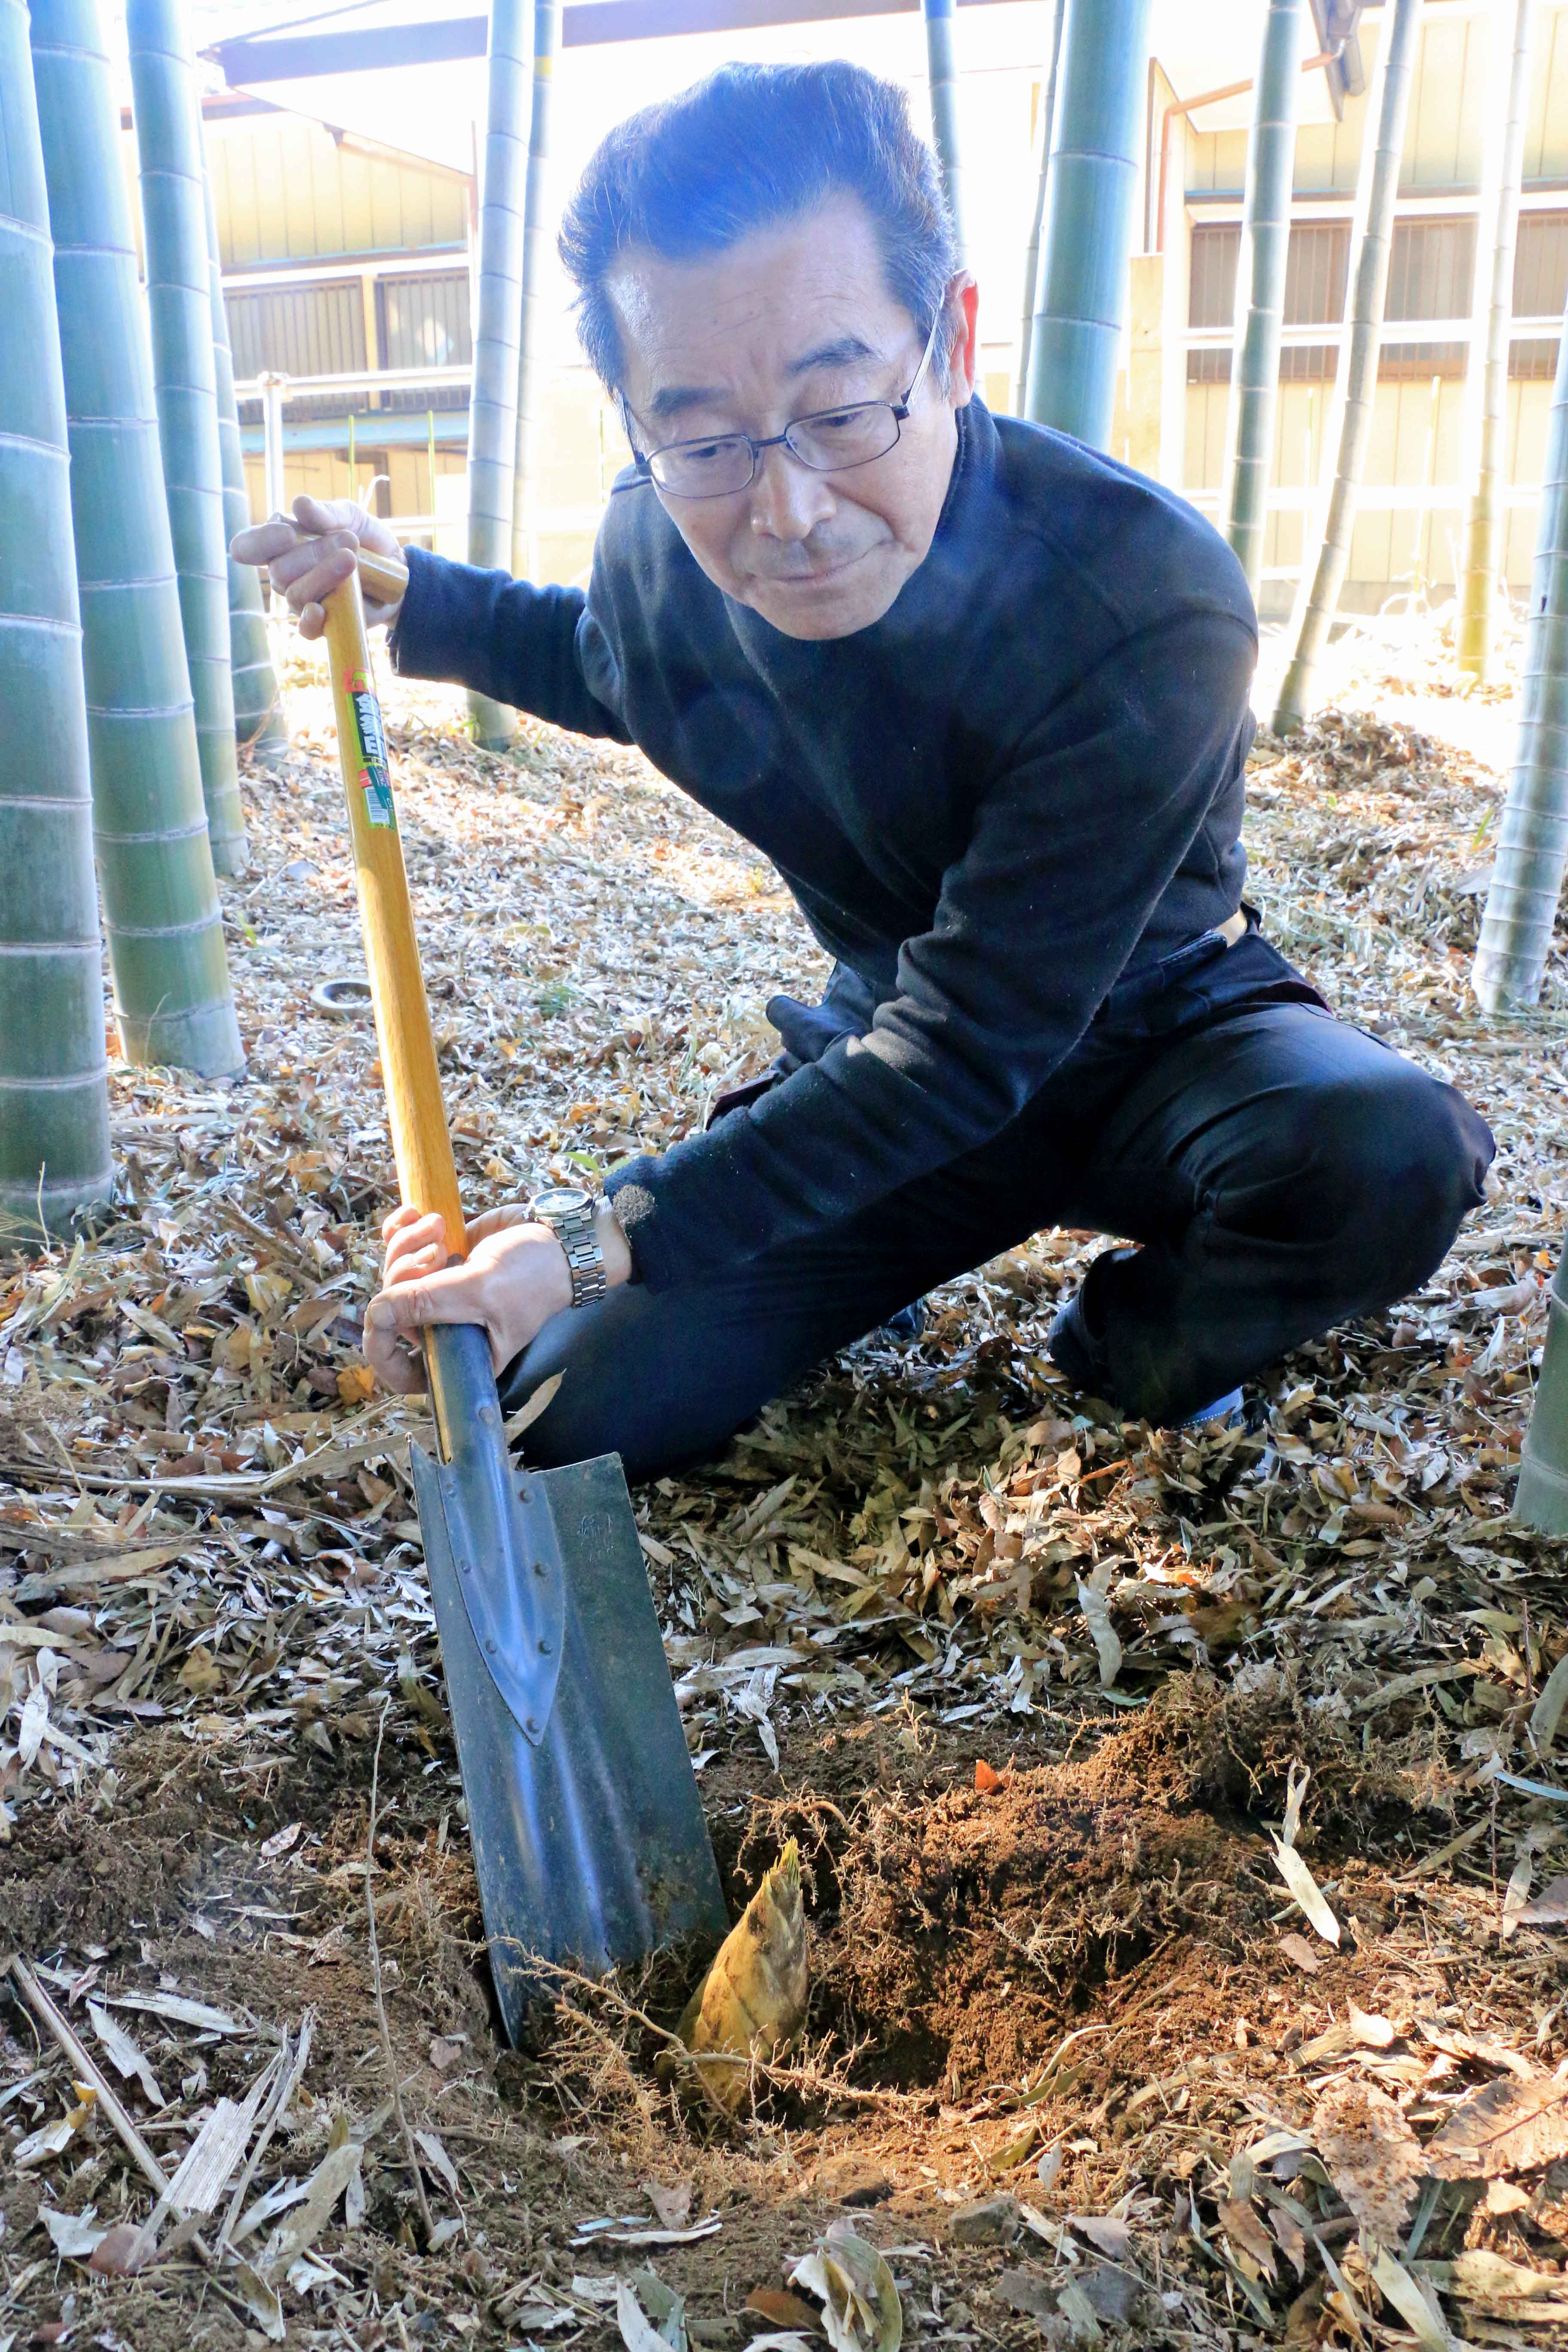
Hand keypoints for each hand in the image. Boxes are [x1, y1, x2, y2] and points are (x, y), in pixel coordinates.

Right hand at [229, 493, 403, 640]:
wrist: (399, 570)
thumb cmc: (364, 539)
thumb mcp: (350, 516)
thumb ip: (326, 512)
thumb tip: (299, 504)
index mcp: (280, 543)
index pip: (248, 546)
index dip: (260, 542)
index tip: (287, 532)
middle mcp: (284, 573)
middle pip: (279, 571)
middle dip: (313, 554)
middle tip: (349, 540)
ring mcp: (301, 600)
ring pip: (296, 595)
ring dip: (325, 575)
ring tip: (353, 559)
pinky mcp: (321, 624)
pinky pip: (306, 629)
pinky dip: (312, 619)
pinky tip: (323, 609)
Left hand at [362, 1202, 631, 1394]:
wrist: (559, 1237)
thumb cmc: (534, 1276)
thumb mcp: (481, 1291)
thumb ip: (429, 1303)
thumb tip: (377, 1312)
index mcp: (458, 1356)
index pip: (402, 1371)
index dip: (381, 1348)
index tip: (380, 1313)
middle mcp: (443, 1328)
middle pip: (392, 1310)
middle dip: (404, 1274)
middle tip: (436, 1254)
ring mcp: (438, 1292)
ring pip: (393, 1273)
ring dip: (407, 1244)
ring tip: (438, 1227)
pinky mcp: (438, 1259)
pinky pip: (398, 1246)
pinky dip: (401, 1228)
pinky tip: (415, 1212)